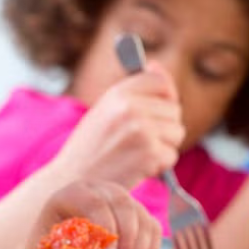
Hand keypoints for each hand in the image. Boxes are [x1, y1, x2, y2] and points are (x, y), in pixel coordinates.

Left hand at [34, 180, 161, 248]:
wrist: (61, 247)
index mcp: (73, 194)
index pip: (95, 204)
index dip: (106, 231)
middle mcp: (100, 190)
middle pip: (124, 207)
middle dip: (126, 242)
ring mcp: (122, 200)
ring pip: (142, 220)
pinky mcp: (138, 213)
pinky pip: (152, 230)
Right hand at [52, 66, 184, 188]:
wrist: (71, 182)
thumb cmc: (88, 149)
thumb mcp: (103, 111)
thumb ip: (131, 91)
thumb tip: (157, 66)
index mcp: (117, 94)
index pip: (159, 82)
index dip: (165, 95)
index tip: (159, 108)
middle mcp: (130, 108)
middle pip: (174, 110)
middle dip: (163, 127)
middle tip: (136, 141)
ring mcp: (141, 131)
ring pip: (177, 133)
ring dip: (162, 147)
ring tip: (134, 154)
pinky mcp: (149, 154)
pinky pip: (171, 156)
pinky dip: (157, 165)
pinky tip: (135, 168)